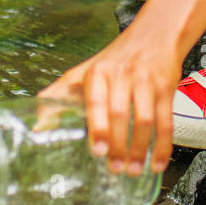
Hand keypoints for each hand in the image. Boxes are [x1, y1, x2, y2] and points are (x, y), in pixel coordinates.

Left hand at [39, 26, 182, 175]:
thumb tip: (38, 125)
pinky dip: (162, 145)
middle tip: (114, 168)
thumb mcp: (85, 71)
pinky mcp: (166, 88)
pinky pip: (165, 120)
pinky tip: (156, 163)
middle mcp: (122, 75)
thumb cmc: (115, 59)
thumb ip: (60, 96)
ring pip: (144, 119)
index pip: (97, 101)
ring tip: (133, 170)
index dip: (98, 127)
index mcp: (98, 72)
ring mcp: (147, 81)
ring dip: (140, 149)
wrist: (154, 34)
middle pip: (120, 114)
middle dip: (118, 145)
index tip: (98, 151)